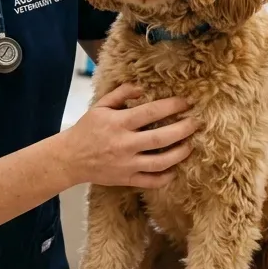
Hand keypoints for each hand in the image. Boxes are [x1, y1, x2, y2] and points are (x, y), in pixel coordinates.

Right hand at [59, 83, 197, 189]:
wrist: (70, 158)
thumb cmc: (87, 129)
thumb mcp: (101, 106)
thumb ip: (122, 94)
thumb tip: (143, 87)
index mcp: (118, 123)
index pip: (151, 112)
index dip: (172, 106)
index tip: (186, 102)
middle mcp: (125, 144)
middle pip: (161, 138)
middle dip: (183, 129)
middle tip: (196, 122)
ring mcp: (127, 164)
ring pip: (161, 162)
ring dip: (180, 153)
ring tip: (190, 144)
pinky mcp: (127, 179)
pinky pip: (152, 181)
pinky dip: (166, 176)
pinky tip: (175, 168)